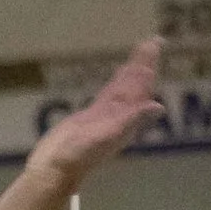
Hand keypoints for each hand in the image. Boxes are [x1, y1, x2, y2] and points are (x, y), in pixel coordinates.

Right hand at [28, 34, 166, 190]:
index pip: (140, 87)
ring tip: (142, 52)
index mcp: (124, 119)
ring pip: (123, 88)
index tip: (157, 44)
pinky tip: (120, 77)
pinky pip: (108, 95)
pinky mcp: (90, 117)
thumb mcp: (107, 136)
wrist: (53, 169)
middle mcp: (118, 117)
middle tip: (155, 40)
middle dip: (144, 63)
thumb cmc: (77, 156)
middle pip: (135, 84)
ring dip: (133, 71)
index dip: (148, 67)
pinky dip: (117, 83)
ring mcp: (104, 116)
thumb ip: (131, 121)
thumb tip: (157, 106)